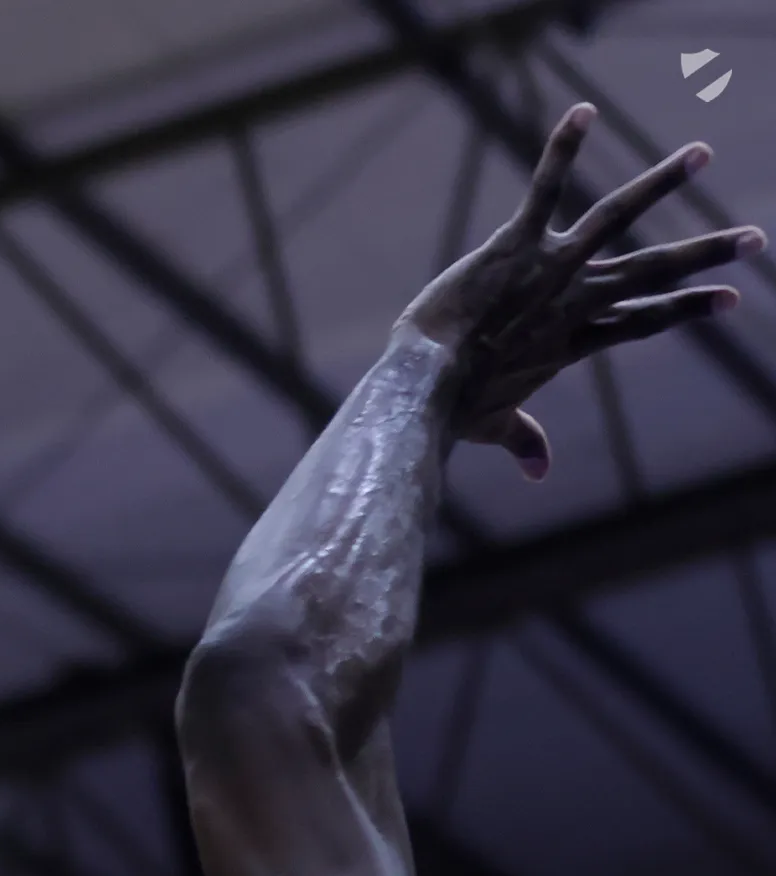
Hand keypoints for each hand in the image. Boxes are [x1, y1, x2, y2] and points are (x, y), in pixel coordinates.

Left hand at [396, 101, 761, 479]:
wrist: (424, 390)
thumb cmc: (452, 408)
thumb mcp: (495, 425)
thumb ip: (524, 442)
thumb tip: (538, 471)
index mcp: (573, 342)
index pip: (642, 322)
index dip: (684, 310)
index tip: (727, 300)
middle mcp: (573, 302)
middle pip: (652, 274)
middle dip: (704, 256)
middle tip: (754, 239)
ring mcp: (550, 270)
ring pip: (617, 217)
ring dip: (661, 183)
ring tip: (701, 153)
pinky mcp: (515, 246)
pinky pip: (544, 189)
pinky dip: (563, 149)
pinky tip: (583, 111)